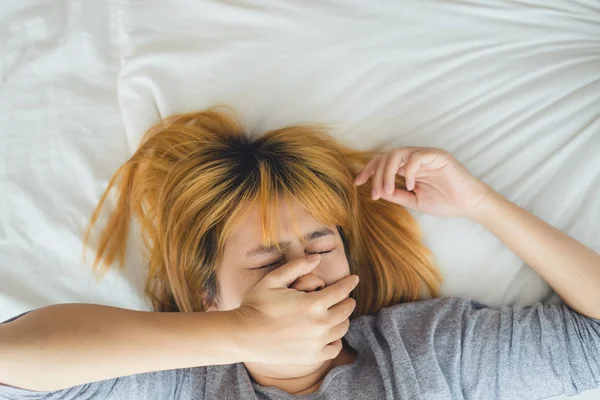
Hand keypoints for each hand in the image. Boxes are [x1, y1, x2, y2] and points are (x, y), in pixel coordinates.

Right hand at [232, 255, 358, 364]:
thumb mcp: (274, 279)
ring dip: (343, 319)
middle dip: (348, 301)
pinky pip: (334, 348)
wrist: (243, 335)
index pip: (341, 291)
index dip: (350, 282)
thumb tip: (317, 258)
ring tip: (338, 314)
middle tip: (346, 297)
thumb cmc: (256, 304)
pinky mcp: (311, 356)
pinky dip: (336, 340)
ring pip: (342, 328)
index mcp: (313, 303)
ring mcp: (317, 342)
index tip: (354, 278)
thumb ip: (297, 266)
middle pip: (345, 310)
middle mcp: (320, 324)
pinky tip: (330, 334)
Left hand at [354, 147, 489, 217]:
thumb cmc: (444, 202)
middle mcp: (415, 158)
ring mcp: (426, 155)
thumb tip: (377, 191)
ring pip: (397, 154)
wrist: (468, 205)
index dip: (368, 170)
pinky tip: (411, 185)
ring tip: (387, 190)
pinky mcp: (438, 156)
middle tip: (375, 193)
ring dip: (387, 172)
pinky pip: (416, 157)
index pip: (382, 162)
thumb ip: (396, 194)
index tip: (358, 183)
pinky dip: (409, 171)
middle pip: (386, 156)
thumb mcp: (413, 201)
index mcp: (408, 167)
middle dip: (375, 174)